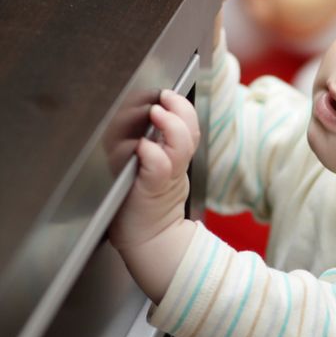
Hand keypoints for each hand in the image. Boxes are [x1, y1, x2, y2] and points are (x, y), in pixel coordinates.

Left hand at [109, 88, 198, 253]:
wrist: (149, 242)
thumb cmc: (144, 206)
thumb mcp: (158, 172)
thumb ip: (157, 147)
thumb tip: (148, 117)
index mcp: (175, 157)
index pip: (188, 126)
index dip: (183, 108)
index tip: (169, 95)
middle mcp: (173, 164)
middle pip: (189, 131)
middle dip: (181, 109)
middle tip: (167, 97)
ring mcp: (164, 177)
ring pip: (179, 146)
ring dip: (171, 126)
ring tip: (157, 112)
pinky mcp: (152, 189)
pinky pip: (157, 167)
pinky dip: (153, 154)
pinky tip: (144, 147)